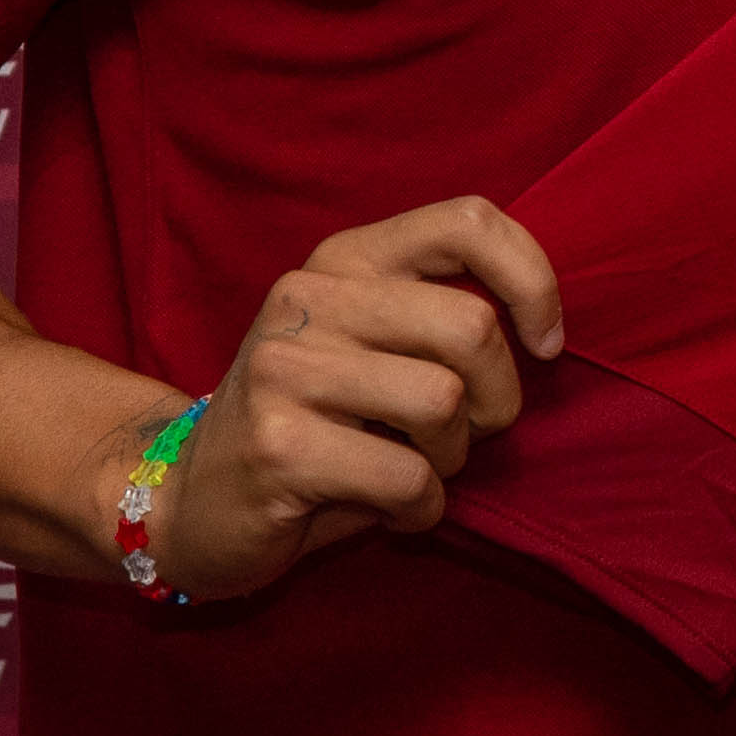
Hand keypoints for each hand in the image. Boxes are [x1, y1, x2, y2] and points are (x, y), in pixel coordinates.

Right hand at [106, 198, 563, 598]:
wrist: (190, 500)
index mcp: (345, 260)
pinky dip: (422, 510)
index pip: (469, 222)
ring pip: (444, 402)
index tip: (545, 342)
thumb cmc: (314, 426)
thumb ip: (436, 314)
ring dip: (452, 460)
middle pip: (472, 326)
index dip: (533, 281)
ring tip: (414, 472)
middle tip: (464, 435)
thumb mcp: (370, 345)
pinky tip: (392, 512)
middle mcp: (310, 297)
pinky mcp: (279, 445)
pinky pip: (409, 477)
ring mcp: (285, 369)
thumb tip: (543, 329)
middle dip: (497, 400)